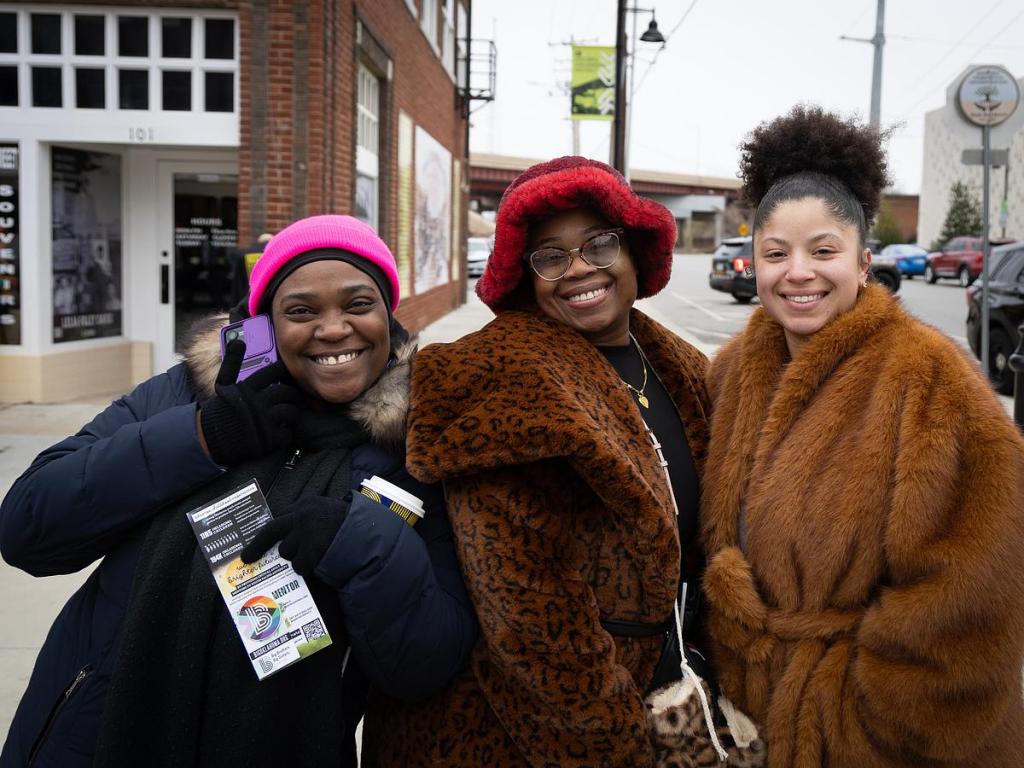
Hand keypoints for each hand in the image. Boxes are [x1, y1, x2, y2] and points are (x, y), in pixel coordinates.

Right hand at [198, 339, 301, 464]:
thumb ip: (232, 362)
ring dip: (292, 413)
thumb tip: (239, 341)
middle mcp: (257, 402)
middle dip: (292, 395)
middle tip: (291, 398)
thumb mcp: (223, 383)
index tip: (288, 374)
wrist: (210, 438)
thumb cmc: (221, 409)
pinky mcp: (267, 439)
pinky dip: (287, 433)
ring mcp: (263, 421)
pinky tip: (282, 431)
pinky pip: (288, 433)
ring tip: (288, 414)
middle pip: (287, 392)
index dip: (284, 372)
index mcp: (248, 388)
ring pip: (290, 411)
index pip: (274, 371)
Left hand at [239, 495, 349, 576]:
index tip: (261, 540)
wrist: (368, 533)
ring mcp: (304, 533)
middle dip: (257, 545)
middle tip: (247, 557)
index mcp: (306, 504)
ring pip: (287, 552)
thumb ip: (309, 518)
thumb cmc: (351, 524)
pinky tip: (319, 564)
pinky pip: (300, 566)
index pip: (279, 516)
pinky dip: (307, 568)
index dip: (270, 531)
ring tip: (314, 556)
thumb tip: (288, 534)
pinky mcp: (309, 550)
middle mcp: (301, 516)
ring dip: (297, 557)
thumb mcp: (328, 511)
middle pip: (270, 531)